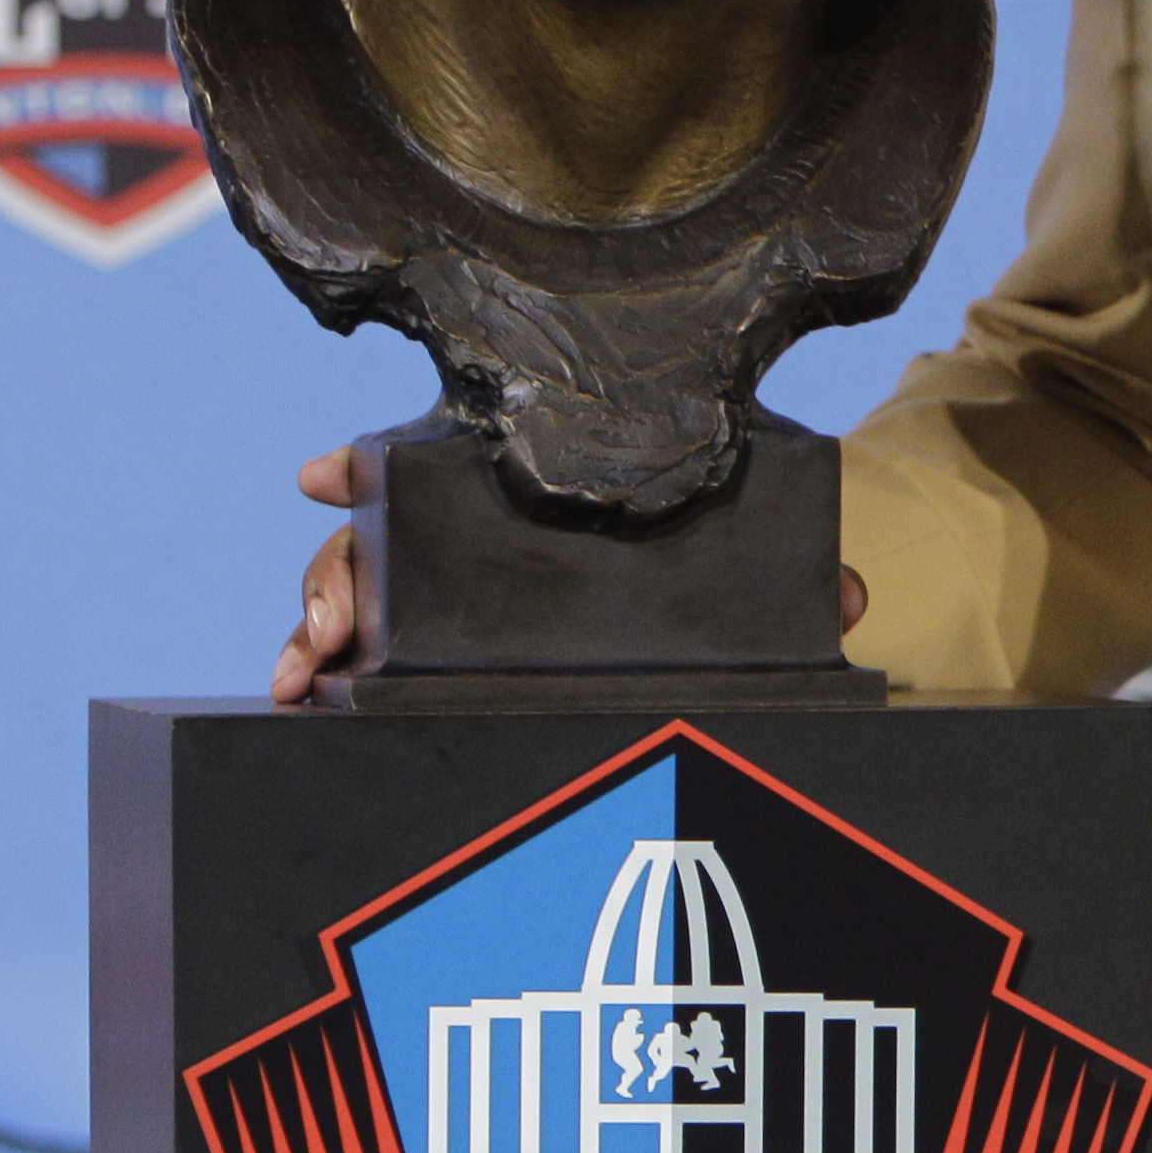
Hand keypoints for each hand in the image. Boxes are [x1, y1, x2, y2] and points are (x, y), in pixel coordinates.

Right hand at [264, 445, 869, 704]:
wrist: (716, 588)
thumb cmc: (713, 539)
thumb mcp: (751, 537)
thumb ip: (800, 570)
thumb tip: (851, 600)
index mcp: (537, 479)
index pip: (443, 459)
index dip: (371, 466)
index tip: (323, 475)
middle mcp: (482, 524)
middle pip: (385, 536)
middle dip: (339, 574)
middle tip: (325, 628)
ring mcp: (458, 583)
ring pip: (365, 591)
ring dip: (320, 628)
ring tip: (300, 674)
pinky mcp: (449, 638)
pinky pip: (377, 647)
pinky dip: (331, 666)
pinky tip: (303, 693)